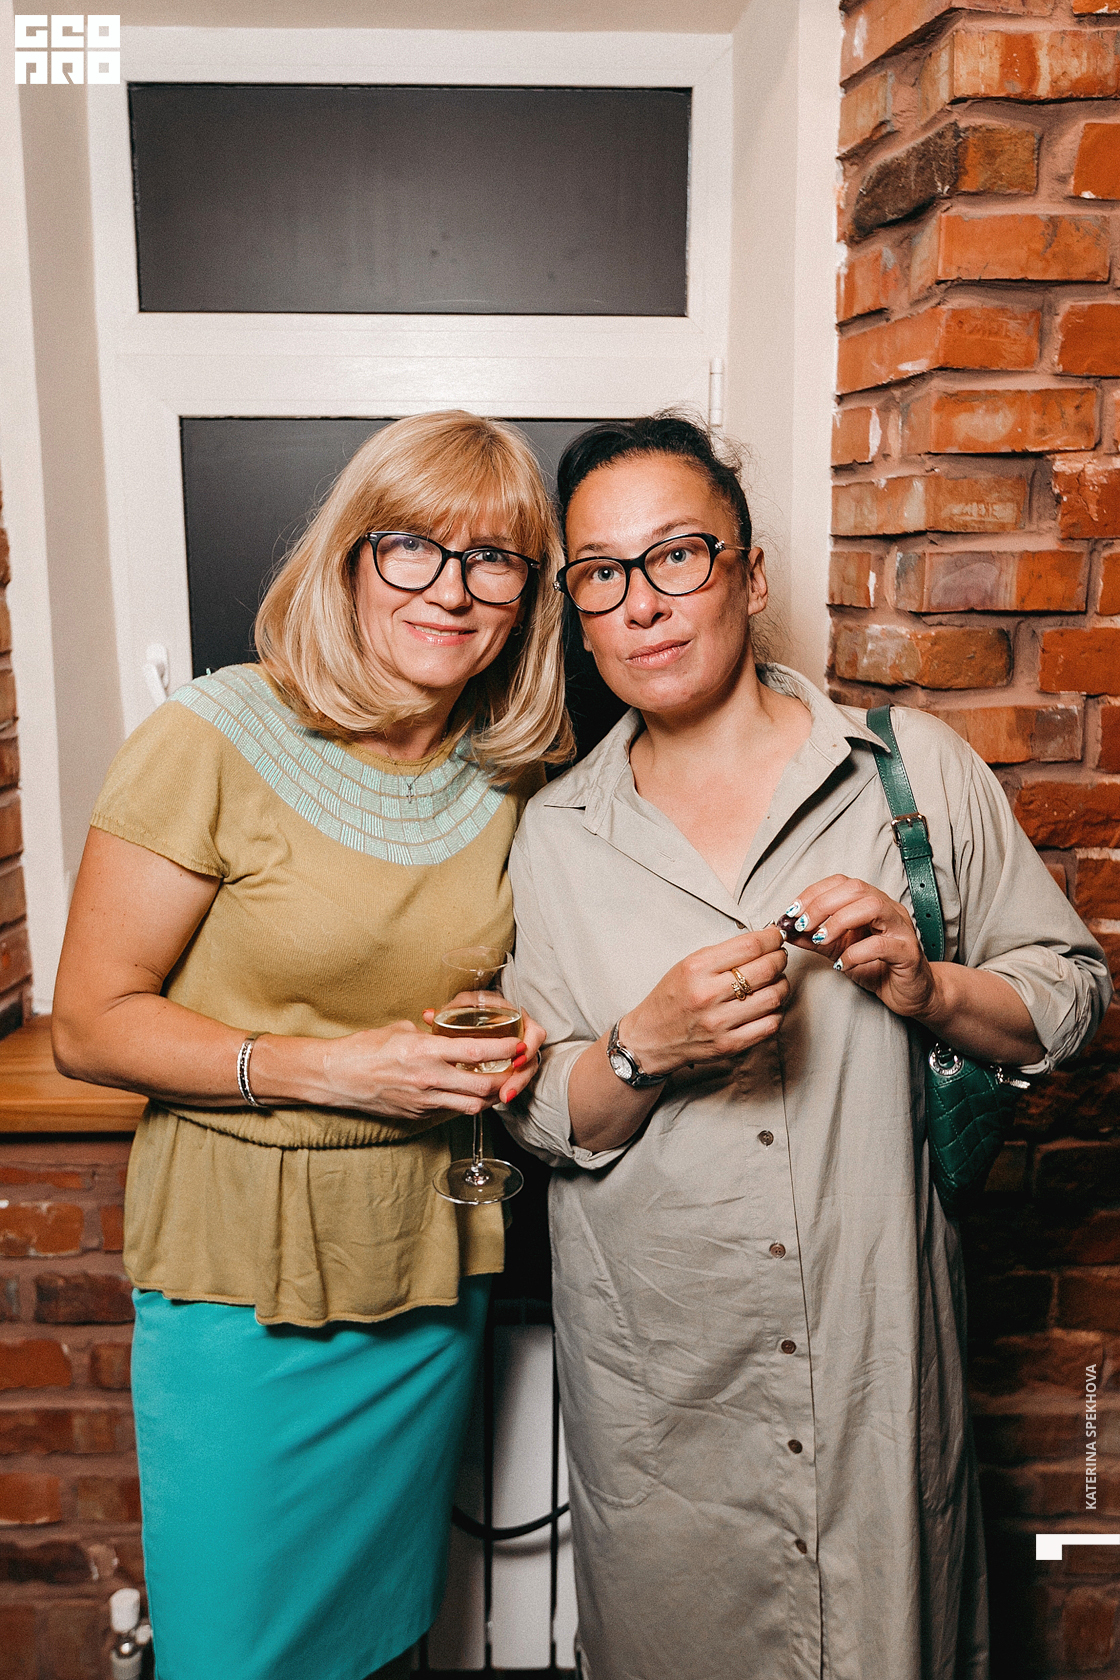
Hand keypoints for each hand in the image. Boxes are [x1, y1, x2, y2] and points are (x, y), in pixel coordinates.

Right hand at [318, 1020, 526, 1119]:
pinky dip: (466, 1102)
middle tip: (517, 1068)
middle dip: (507, 1079)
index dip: (504, 1049)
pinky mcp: (418, 1114)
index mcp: (425, 1051)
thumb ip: (429, 1034)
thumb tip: (446, 1031)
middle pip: (483, 1087)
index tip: (519, 1044)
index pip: (476, 1052)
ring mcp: (424, 1100)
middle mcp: (428, 1078)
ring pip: (472, 1105)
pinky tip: (470, 1093)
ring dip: (491, 1096)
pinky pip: (451, 1109)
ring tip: (501, 1083)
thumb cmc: (364, 1048)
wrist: (336, 1077)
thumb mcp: (400, 1031)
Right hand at [620, 927, 788, 1077]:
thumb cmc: (671, 998)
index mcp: (696, 969)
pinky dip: (776, 1012)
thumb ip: (723, 954)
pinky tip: (769, 1006)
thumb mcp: (687, 965)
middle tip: (779, 957)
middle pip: (765, 970)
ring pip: (773, 997)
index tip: (777, 936)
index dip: (771, 938)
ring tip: (776, 981)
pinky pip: (769, 1025)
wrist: (651, 1038)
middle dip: (780, 959)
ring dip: (782, 985)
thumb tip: (763, 941)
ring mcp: (719, 1023)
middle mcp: (708, 995)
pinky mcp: (728, 1045)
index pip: (749, 946)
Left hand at [778, 876, 937, 1020]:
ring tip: (821, 939)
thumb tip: (785, 927)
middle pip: (855, 888)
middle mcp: (888, 909)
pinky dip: (855, 953)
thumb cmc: (876, 967)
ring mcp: (901, 928)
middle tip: (802, 925)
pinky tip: (841, 964)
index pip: (841, 882)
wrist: (909, 993)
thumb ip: (813, 937)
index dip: (813, 894)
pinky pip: (881, 944)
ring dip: (839, 921)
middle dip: (822, 905)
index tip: (791, 913)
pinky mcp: (908, 952)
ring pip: (872, 907)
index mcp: (871, 902)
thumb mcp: (836, 949)